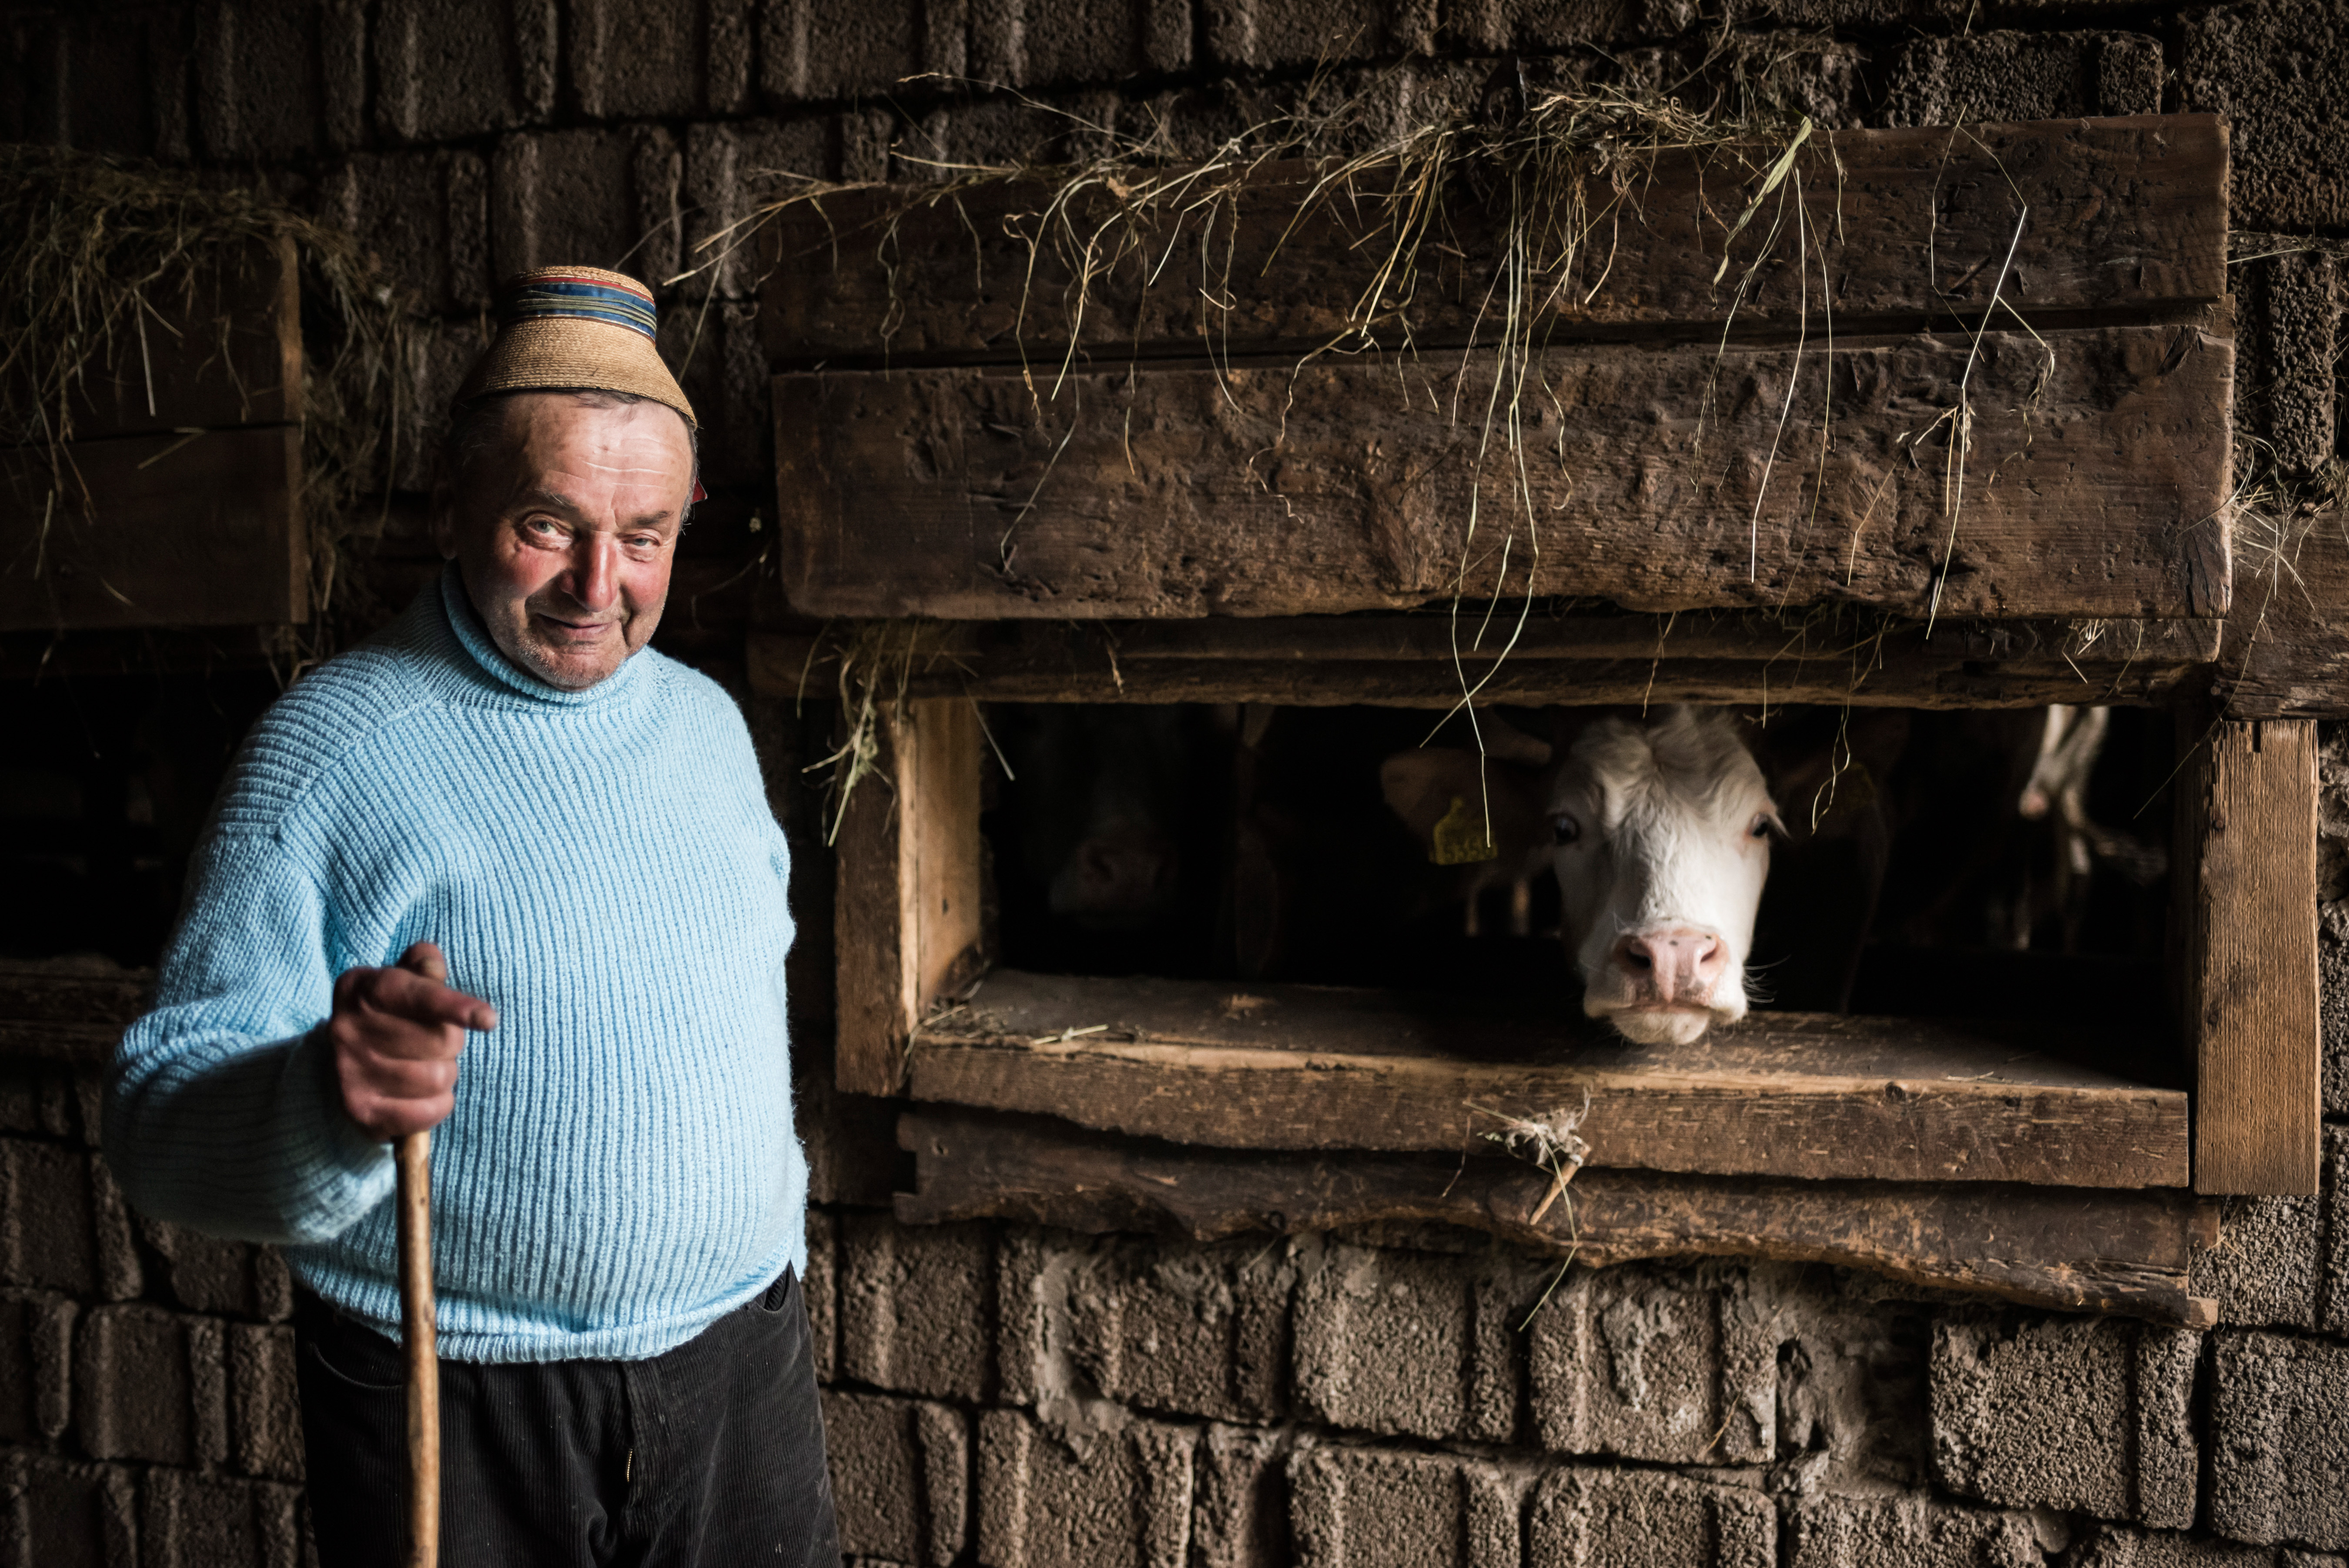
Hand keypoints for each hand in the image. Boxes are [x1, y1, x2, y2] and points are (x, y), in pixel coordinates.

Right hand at [324, 941, 497, 1140]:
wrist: (345, 1061)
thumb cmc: (392, 1013)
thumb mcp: (403, 979)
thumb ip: (424, 965)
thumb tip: (432, 965)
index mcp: (361, 987)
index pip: (419, 996)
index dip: (456, 1007)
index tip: (488, 1019)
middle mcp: (347, 1028)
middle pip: (442, 1041)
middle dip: (453, 1043)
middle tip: (437, 1044)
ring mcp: (349, 1071)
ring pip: (438, 1078)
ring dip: (446, 1075)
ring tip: (426, 1067)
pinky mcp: (358, 1109)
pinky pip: (427, 1112)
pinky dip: (438, 1106)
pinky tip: (422, 1096)